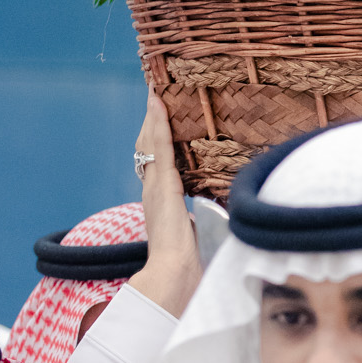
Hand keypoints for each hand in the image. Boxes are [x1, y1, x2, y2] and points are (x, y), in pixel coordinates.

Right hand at [128, 93, 202, 320]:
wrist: (174, 272)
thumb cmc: (186, 261)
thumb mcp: (194, 232)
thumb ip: (197, 221)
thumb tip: (213, 220)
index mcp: (160, 200)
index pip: (155, 162)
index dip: (154, 139)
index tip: (158, 118)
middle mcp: (152, 189)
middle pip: (148, 147)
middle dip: (151, 121)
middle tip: (154, 94)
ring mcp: (155, 186)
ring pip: (151, 142)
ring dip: (153, 115)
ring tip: (154, 90)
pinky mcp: (163, 185)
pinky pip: (159, 147)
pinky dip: (158, 124)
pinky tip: (158, 103)